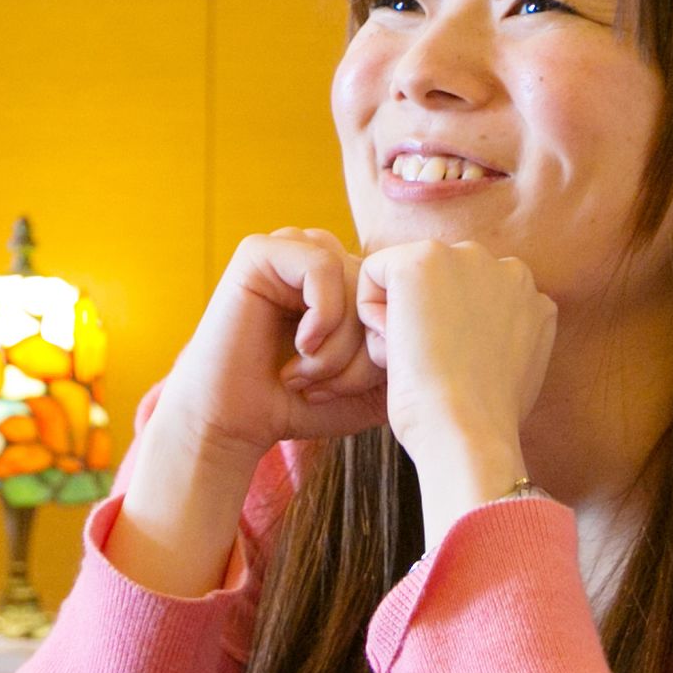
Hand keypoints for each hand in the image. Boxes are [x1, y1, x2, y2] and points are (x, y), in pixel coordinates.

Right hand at [149, 227, 392, 462]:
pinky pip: (323, 267)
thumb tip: (439, 330)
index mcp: (345, 280)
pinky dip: (322, 316)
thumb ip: (406, 356)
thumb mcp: (371, 384)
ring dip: (341, 341)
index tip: (351, 390)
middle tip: (325, 388)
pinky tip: (299, 345)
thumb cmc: (298, 404)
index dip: (386, 346)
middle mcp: (319, 259)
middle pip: (380, 290)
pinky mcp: (259, 252)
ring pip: (356, 281)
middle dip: (363, 352)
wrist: (232, 422)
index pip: (397, 294)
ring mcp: (288, 249)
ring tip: (309, 374)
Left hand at [357, 239, 558, 524]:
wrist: (468, 431)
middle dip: (427, 322)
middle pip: (438, 287)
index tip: (458, 372)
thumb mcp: (511, 373)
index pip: (468, 301)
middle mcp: (509, 268)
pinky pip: (373, 274)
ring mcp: (469, 257)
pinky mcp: (425, 258)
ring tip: (419, 360)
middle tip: (436, 367)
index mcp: (533, 298)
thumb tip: (473, 337)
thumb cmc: (481, 422)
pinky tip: (397, 347)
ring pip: (406, 282)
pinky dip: (370, 315)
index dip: (450, 339)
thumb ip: (501, 337)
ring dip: (401, 320)